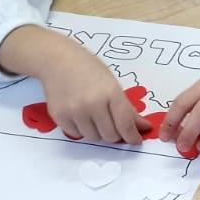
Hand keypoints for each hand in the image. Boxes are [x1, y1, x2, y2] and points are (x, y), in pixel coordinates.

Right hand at [0, 26, 141, 143]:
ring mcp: (74, 111)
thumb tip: (143, 128)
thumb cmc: (89, 69)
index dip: (132, 136)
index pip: (125, 125)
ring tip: (94, 116)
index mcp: (110, 93)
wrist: (57, 60)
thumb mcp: (113, 84)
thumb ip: (127, 108)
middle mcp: (92, 104)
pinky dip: (82, 130)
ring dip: (98, 132)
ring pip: (93, 137)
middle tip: (113, 124)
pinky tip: (80, 115)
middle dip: (115, 134)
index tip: (135, 139)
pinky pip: (77, 135)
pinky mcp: (59, 117)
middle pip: (110, 136)